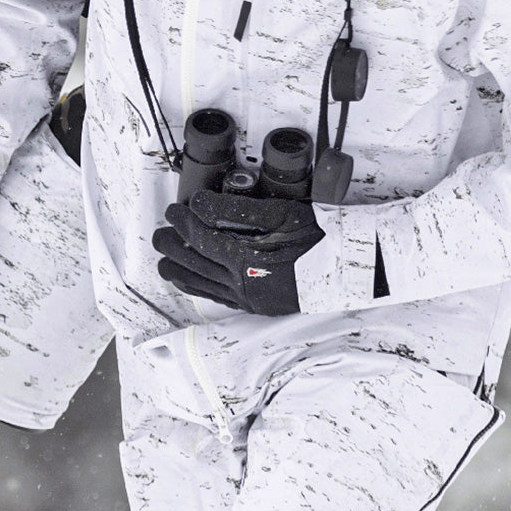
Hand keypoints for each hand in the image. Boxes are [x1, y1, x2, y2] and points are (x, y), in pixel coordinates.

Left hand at [152, 190, 324, 314]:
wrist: (349, 270)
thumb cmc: (320, 238)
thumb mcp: (282, 214)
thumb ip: (237, 211)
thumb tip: (199, 204)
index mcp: (247, 259)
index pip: (200, 238)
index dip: (182, 223)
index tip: (174, 210)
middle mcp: (242, 282)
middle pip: (192, 263)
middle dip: (171, 246)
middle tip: (160, 233)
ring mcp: (247, 297)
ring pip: (199, 284)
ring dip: (176, 269)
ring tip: (163, 258)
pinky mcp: (254, 305)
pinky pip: (214, 297)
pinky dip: (195, 286)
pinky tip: (188, 280)